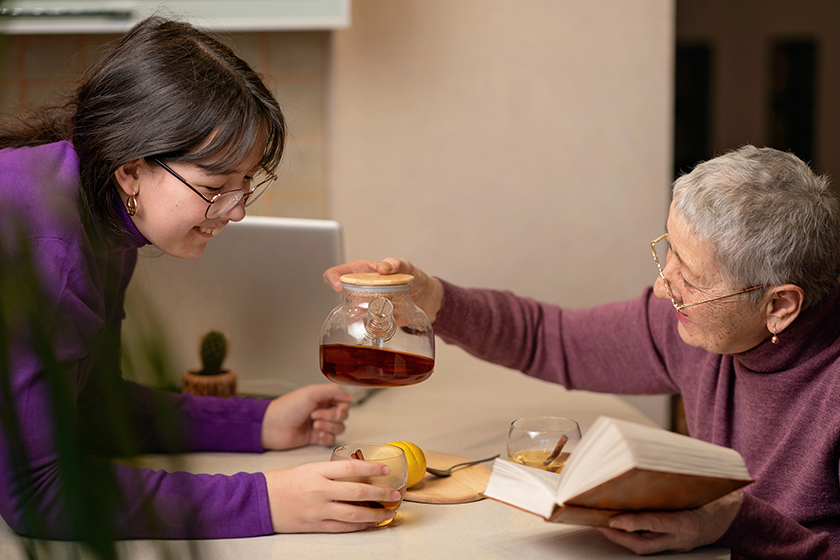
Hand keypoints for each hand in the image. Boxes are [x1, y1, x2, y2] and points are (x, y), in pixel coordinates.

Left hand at [261, 384, 352, 449]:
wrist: (272, 427)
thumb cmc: (287, 408)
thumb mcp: (311, 392)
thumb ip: (334, 391)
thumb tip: (351, 396)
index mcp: (323, 397)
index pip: (344, 402)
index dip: (342, 407)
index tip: (336, 409)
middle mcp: (323, 410)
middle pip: (343, 416)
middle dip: (331, 417)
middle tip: (315, 416)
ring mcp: (320, 425)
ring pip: (339, 428)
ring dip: (328, 427)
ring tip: (314, 426)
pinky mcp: (316, 438)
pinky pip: (332, 440)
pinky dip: (326, 438)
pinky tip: (317, 435)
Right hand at [265, 460, 401, 532]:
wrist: (259, 501)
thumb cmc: (283, 482)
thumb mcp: (308, 469)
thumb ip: (330, 472)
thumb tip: (358, 474)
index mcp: (317, 471)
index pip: (351, 467)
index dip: (372, 467)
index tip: (386, 468)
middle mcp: (320, 490)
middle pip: (358, 491)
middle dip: (381, 493)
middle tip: (395, 494)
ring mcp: (318, 510)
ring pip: (354, 513)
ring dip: (375, 513)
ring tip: (389, 511)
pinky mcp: (315, 525)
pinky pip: (343, 527)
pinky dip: (360, 526)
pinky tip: (370, 523)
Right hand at [322, 257, 443, 321]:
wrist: (427, 299)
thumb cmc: (415, 278)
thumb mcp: (408, 267)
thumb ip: (397, 263)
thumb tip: (383, 267)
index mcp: (365, 272)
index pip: (339, 272)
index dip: (333, 277)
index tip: (339, 286)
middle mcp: (363, 289)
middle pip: (342, 293)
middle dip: (343, 300)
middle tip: (357, 305)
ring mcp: (368, 304)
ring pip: (352, 311)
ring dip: (355, 316)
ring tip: (368, 317)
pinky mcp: (376, 319)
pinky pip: (366, 324)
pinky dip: (367, 327)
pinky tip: (375, 327)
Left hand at [596, 490, 742, 553]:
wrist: (736, 517)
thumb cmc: (718, 496)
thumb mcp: (702, 485)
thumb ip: (678, 477)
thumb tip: (650, 459)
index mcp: (690, 522)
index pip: (658, 523)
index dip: (634, 522)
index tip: (614, 518)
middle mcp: (681, 537)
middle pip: (645, 543)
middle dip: (619, 536)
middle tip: (600, 522)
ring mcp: (677, 543)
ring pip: (644, 546)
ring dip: (621, 537)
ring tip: (603, 523)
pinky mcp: (673, 544)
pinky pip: (650, 543)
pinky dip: (633, 535)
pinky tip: (619, 525)